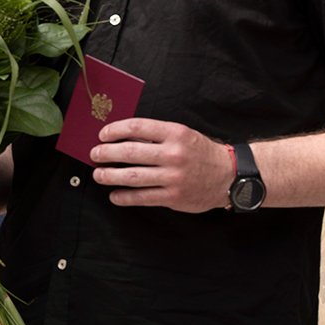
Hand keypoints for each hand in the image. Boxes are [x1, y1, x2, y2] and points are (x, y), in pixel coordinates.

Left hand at [90, 118, 234, 211]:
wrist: (229, 176)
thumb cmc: (202, 153)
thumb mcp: (183, 134)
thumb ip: (157, 135)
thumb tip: (124, 136)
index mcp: (175, 133)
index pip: (137, 127)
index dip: (115, 130)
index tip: (103, 135)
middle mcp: (173, 154)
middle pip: (130, 152)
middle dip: (106, 153)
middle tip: (95, 154)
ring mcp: (173, 177)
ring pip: (132, 176)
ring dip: (110, 176)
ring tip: (99, 175)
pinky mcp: (173, 197)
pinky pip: (142, 197)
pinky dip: (124, 197)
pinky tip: (115, 195)